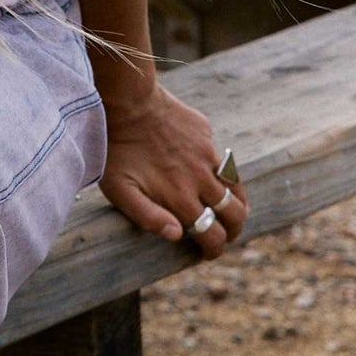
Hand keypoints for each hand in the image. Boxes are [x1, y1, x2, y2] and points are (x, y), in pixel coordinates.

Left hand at [99, 83, 248, 259]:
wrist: (128, 102)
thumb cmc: (117, 150)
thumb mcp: (120, 190)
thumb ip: (148, 216)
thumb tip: (176, 235)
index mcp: (181, 198)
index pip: (211, 234)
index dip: (214, 250)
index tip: (209, 254)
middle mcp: (200, 180)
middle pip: (234, 214)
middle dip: (234, 231)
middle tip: (227, 236)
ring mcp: (207, 156)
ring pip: (236, 188)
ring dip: (238, 205)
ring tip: (234, 213)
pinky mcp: (206, 136)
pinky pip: (224, 160)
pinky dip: (226, 175)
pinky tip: (218, 177)